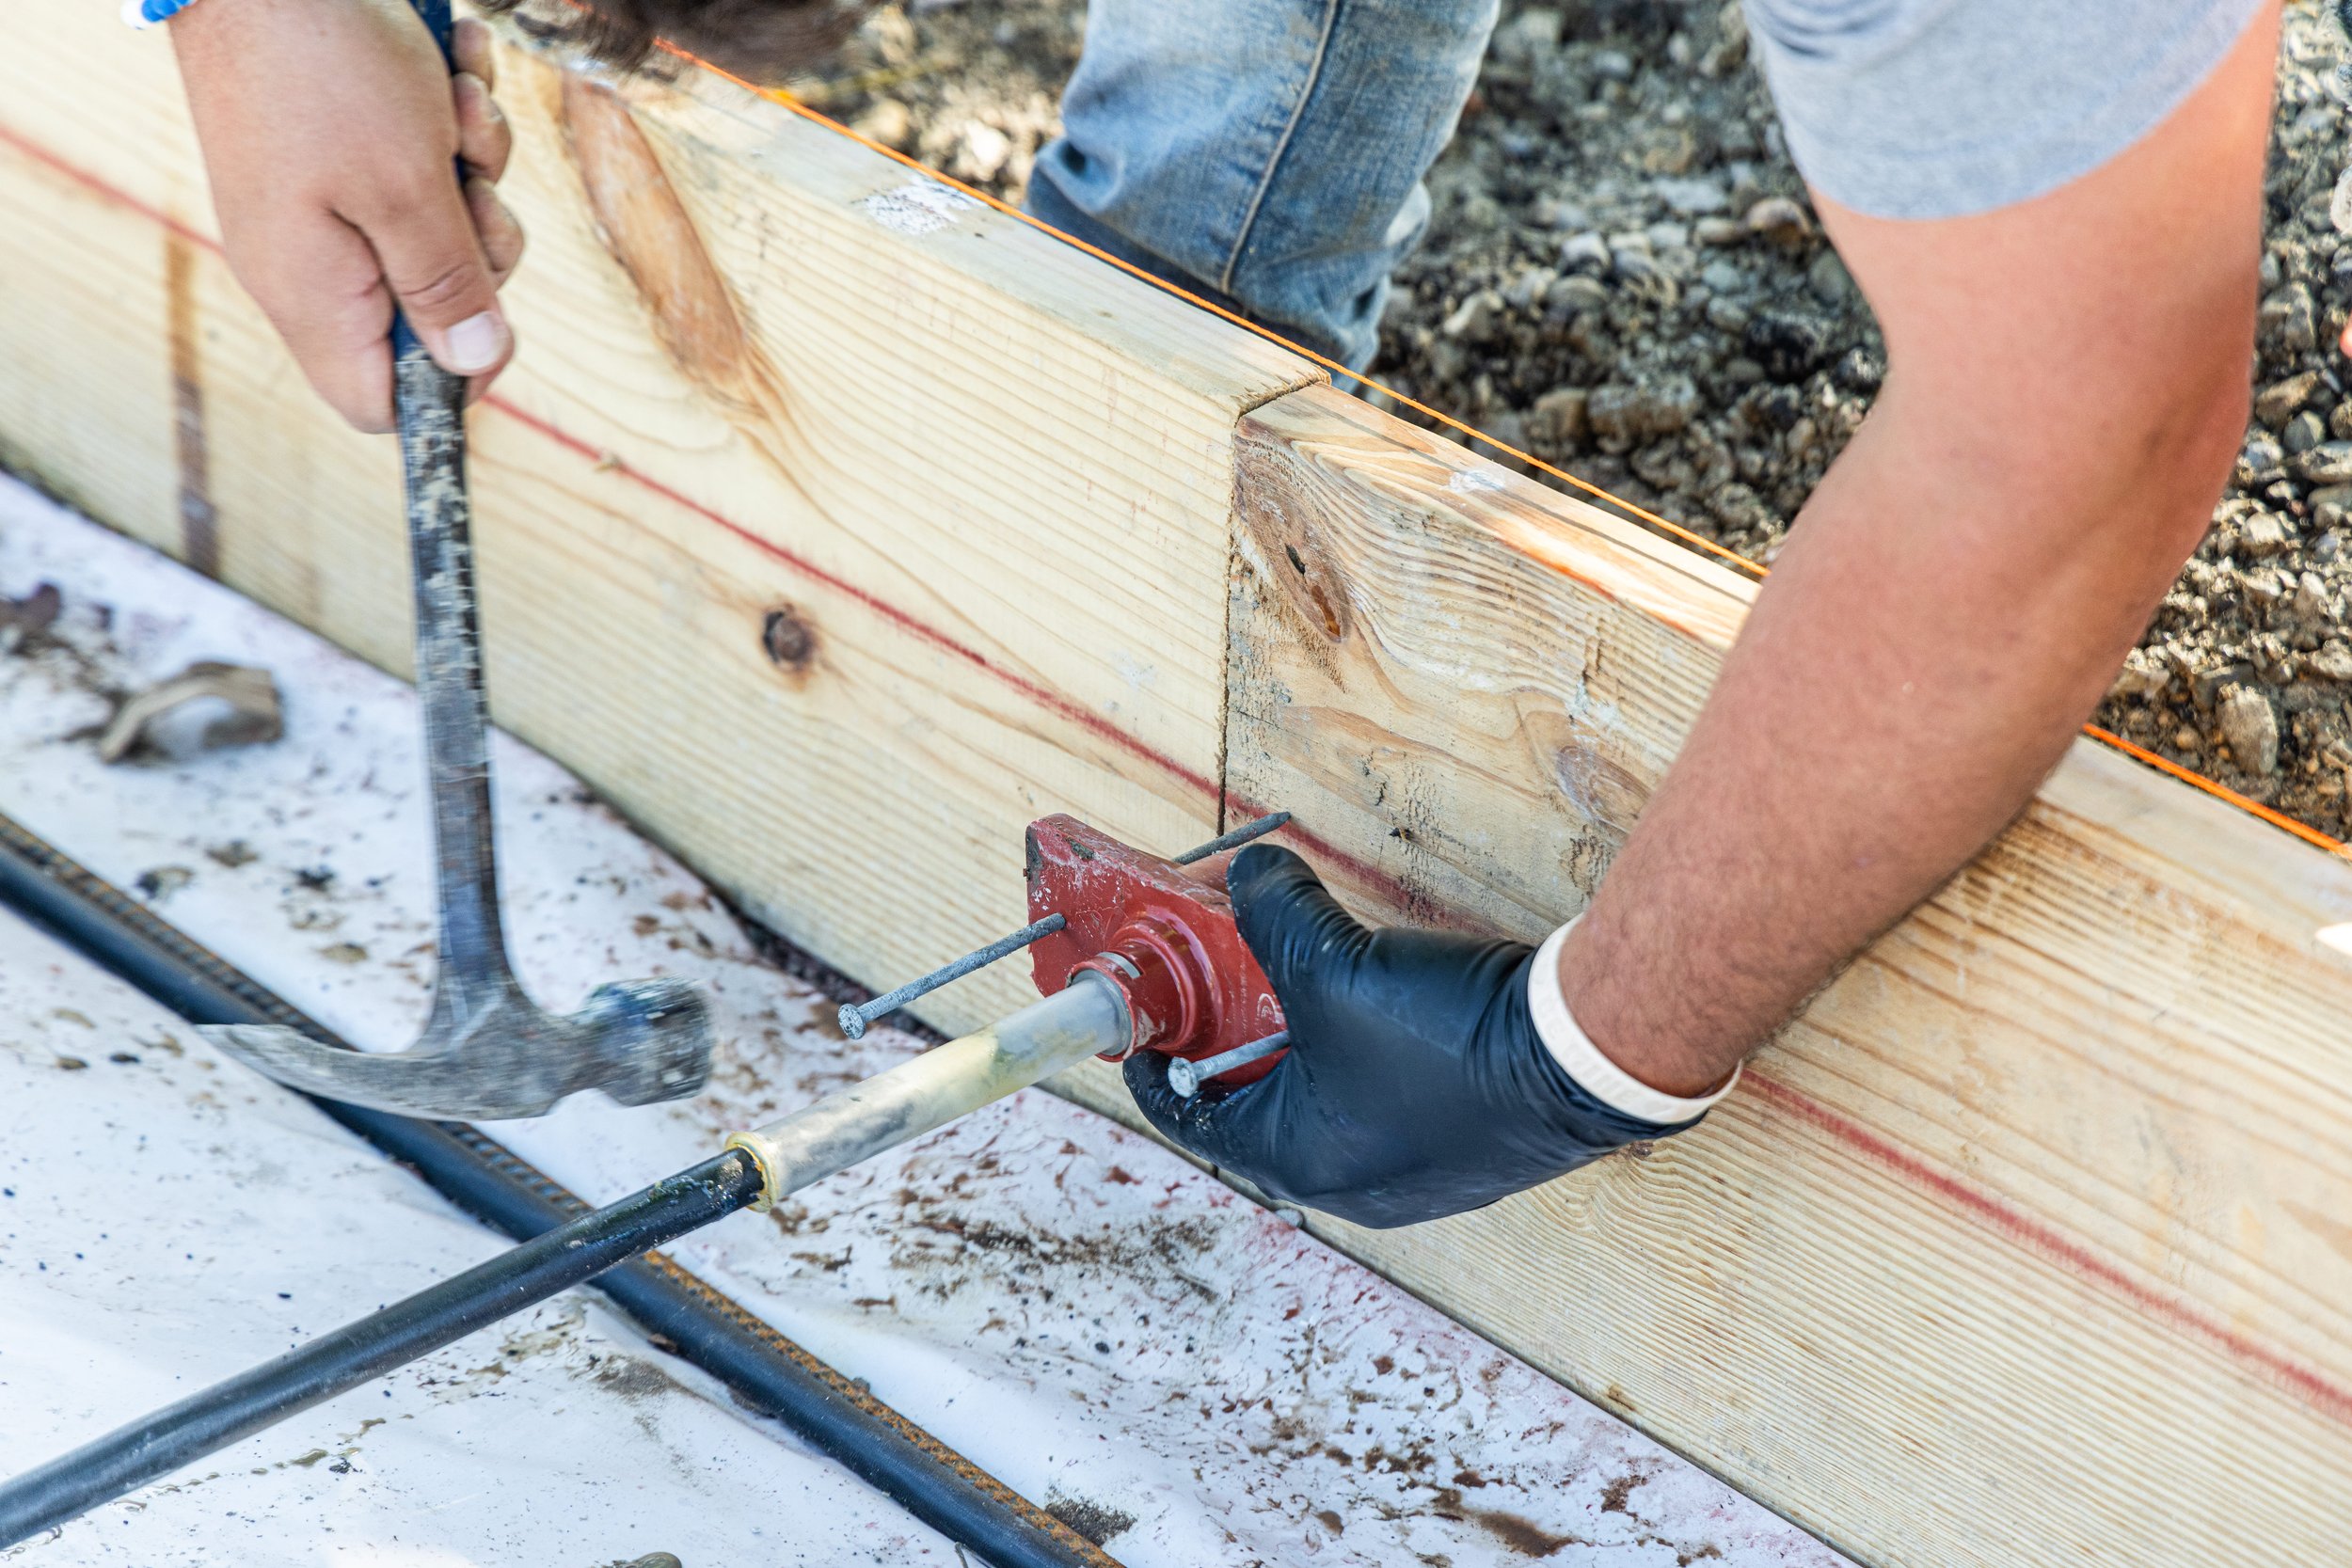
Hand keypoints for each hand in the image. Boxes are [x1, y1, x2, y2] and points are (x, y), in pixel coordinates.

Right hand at [171, 0, 525, 430]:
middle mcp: (313, 261)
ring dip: (477, 165)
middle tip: (474, 187)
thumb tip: (476, 365)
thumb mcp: (408, 186)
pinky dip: (453, 118)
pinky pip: (428, 163)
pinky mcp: (344, 150)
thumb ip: (447, 283)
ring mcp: (327, 205)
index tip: (494, 322)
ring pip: (445, 229)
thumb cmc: (326, 64)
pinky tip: (446, 68)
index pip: (382, 404)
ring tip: (454, 103)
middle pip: (433, 313)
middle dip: (480, 247)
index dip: (452, 383)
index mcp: (312, 295)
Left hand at [1123, 845, 1712, 1228]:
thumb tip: (1248, 874)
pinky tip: (1376, 997)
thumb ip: (1274, 912)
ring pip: (1325, 1099)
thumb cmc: (1450, 1035)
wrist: (1586, 1055)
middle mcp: (1351, 1185)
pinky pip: (1382, 1098)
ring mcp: (1413, 1172)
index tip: (1145, 1019)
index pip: (1191, 1121)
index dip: (1157, 1062)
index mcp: (1299, 1162)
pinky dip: (1359, 1050)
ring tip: (1300, 975)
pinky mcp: (1462, 1149)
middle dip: (1236, 1036)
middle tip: (1224, 980)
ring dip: (1303, 1039)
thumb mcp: (1335, 962)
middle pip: (1259, 1106)